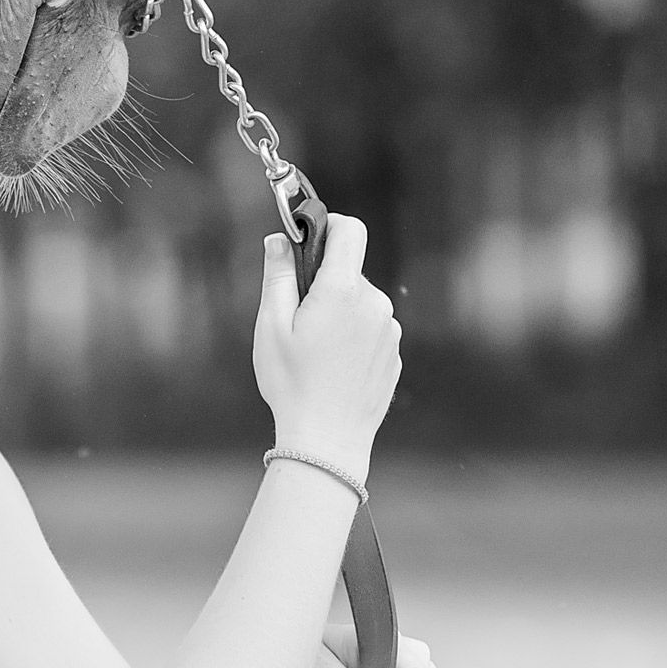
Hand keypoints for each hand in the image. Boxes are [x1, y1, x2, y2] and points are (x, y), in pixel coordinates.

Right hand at [252, 215, 400, 467]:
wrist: (327, 441)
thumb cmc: (292, 384)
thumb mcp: (272, 326)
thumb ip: (277, 275)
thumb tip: (279, 239)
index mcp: (343, 291)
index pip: (350, 230)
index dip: (329, 226)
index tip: (309, 242)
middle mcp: (375, 304)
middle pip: (350, 272)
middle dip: (325, 283)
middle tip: (299, 320)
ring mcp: (389, 331)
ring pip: (361, 303)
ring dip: (340, 313)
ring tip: (317, 352)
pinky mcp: (394, 354)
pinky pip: (372, 330)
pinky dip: (354, 337)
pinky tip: (334, 368)